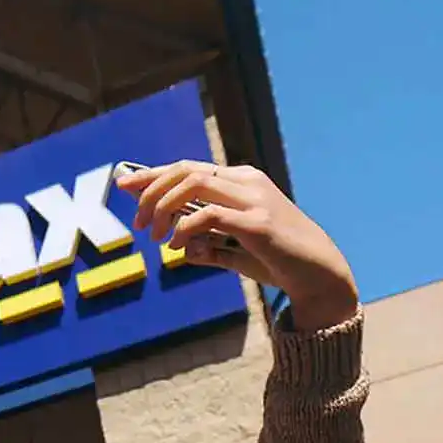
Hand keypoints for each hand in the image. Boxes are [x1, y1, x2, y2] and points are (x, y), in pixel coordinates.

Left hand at [114, 160, 357, 331]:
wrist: (319, 275)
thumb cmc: (279, 261)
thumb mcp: (236, 252)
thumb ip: (209, 247)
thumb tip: (181, 249)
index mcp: (241, 181)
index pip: (188, 167)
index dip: (152, 174)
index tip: (123, 184)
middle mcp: (247, 182)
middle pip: (185, 170)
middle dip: (151, 191)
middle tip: (138, 222)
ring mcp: (254, 199)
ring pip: (193, 184)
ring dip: (164, 208)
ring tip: (155, 236)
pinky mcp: (258, 223)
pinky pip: (209, 215)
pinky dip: (186, 229)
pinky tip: (177, 246)